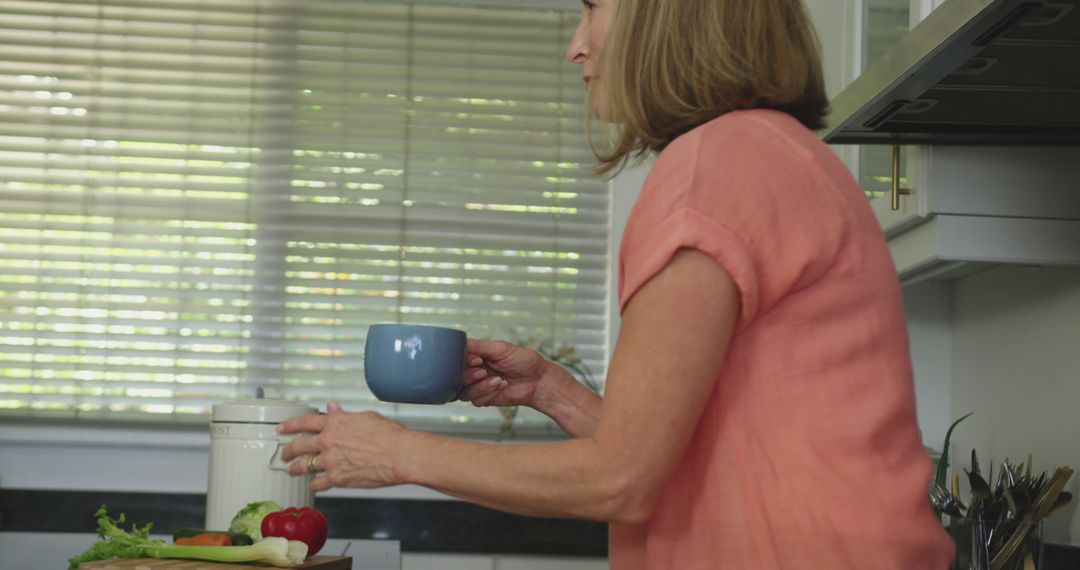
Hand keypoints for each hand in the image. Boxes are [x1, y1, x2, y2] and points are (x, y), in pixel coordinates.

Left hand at [279, 401, 407, 491]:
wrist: (400, 455)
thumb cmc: (390, 435)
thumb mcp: (366, 417)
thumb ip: (346, 415)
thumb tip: (333, 408)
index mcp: (335, 422)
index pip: (304, 422)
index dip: (290, 425)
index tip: (281, 428)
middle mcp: (328, 440)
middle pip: (298, 445)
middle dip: (288, 450)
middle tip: (285, 453)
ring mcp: (330, 461)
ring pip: (303, 466)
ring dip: (295, 469)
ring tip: (292, 471)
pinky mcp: (337, 478)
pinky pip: (318, 483)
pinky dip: (314, 485)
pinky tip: (313, 485)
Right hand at [460, 339, 564, 408]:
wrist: (539, 381)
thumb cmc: (524, 361)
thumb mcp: (500, 348)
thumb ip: (478, 346)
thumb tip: (458, 342)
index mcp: (477, 355)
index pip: (457, 358)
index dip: (462, 361)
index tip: (477, 359)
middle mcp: (475, 370)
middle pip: (455, 377)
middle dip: (468, 375)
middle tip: (483, 371)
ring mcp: (479, 385)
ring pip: (463, 390)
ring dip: (479, 385)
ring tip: (497, 379)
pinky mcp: (485, 399)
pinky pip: (475, 400)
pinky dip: (487, 393)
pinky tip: (501, 386)